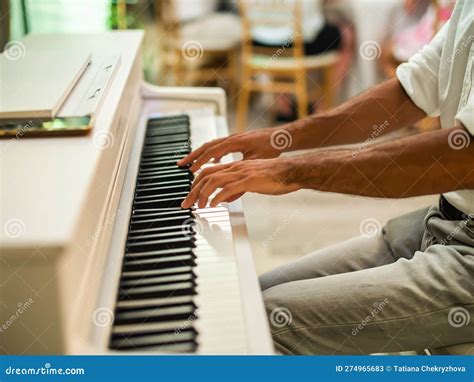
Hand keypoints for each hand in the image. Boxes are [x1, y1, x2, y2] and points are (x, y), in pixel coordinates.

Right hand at [177, 128, 285, 172]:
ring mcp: (233, 138)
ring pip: (211, 146)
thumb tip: (230, 195)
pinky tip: (212, 161)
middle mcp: (231, 138)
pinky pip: (219, 146)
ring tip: (190, 164)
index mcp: (234, 142)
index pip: (211, 151)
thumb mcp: (256, 163)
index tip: (189, 170)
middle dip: (192, 156)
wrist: (281, 136)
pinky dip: (212, 154)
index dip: (199, 161)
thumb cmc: (271, 147)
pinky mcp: (237, 141)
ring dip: (200, 154)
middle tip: (180, 165)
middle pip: (206, 147)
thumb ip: (243, 178)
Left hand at [181, 158, 299, 208]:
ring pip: (213, 181)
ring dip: (202, 194)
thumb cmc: (275, 177)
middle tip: (186, 204)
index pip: (208, 172)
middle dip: (193, 190)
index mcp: (235, 166)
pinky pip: (228, 188)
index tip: (191, 196)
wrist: (291, 171)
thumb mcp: (251, 183)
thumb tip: (224, 199)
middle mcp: (235, 167)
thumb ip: (236, 189)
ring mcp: (242, 173)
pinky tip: (213, 205)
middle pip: (206, 175)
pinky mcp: (249, 180)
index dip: (196, 183)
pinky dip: (217, 197)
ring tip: (198, 207)